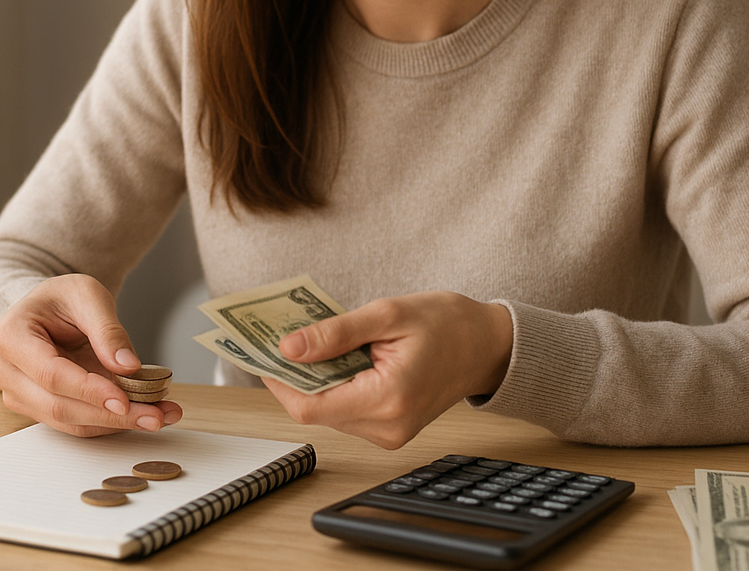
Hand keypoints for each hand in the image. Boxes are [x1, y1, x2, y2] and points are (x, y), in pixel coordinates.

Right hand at [0, 274, 182, 436]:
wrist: (47, 310)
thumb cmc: (61, 299)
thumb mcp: (88, 296)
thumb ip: (107, 329)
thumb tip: (128, 366)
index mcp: (10, 337)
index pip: (50, 374)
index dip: (89, 391)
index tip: (125, 400)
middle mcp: (6, 372)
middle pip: (59, 405)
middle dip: (112, 415)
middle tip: (156, 414)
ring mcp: (19, 395)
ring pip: (70, 421)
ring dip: (117, 424)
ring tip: (160, 415)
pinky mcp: (39, 409)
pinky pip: (76, 423)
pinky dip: (111, 422)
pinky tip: (144, 414)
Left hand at [264, 292, 512, 449]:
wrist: (487, 345)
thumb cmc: (446, 324)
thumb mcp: (387, 314)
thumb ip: (335, 334)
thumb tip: (288, 348)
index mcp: (387, 399)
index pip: (310, 406)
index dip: (278, 382)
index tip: (260, 352)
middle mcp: (387, 427)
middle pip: (316, 409)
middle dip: (296, 375)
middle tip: (282, 337)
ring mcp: (389, 434)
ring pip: (329, 411)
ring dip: (316, 379)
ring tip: (316, 341)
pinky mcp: (390, 431)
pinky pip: (347, 411)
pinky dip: (335, 385)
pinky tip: (338, 357)